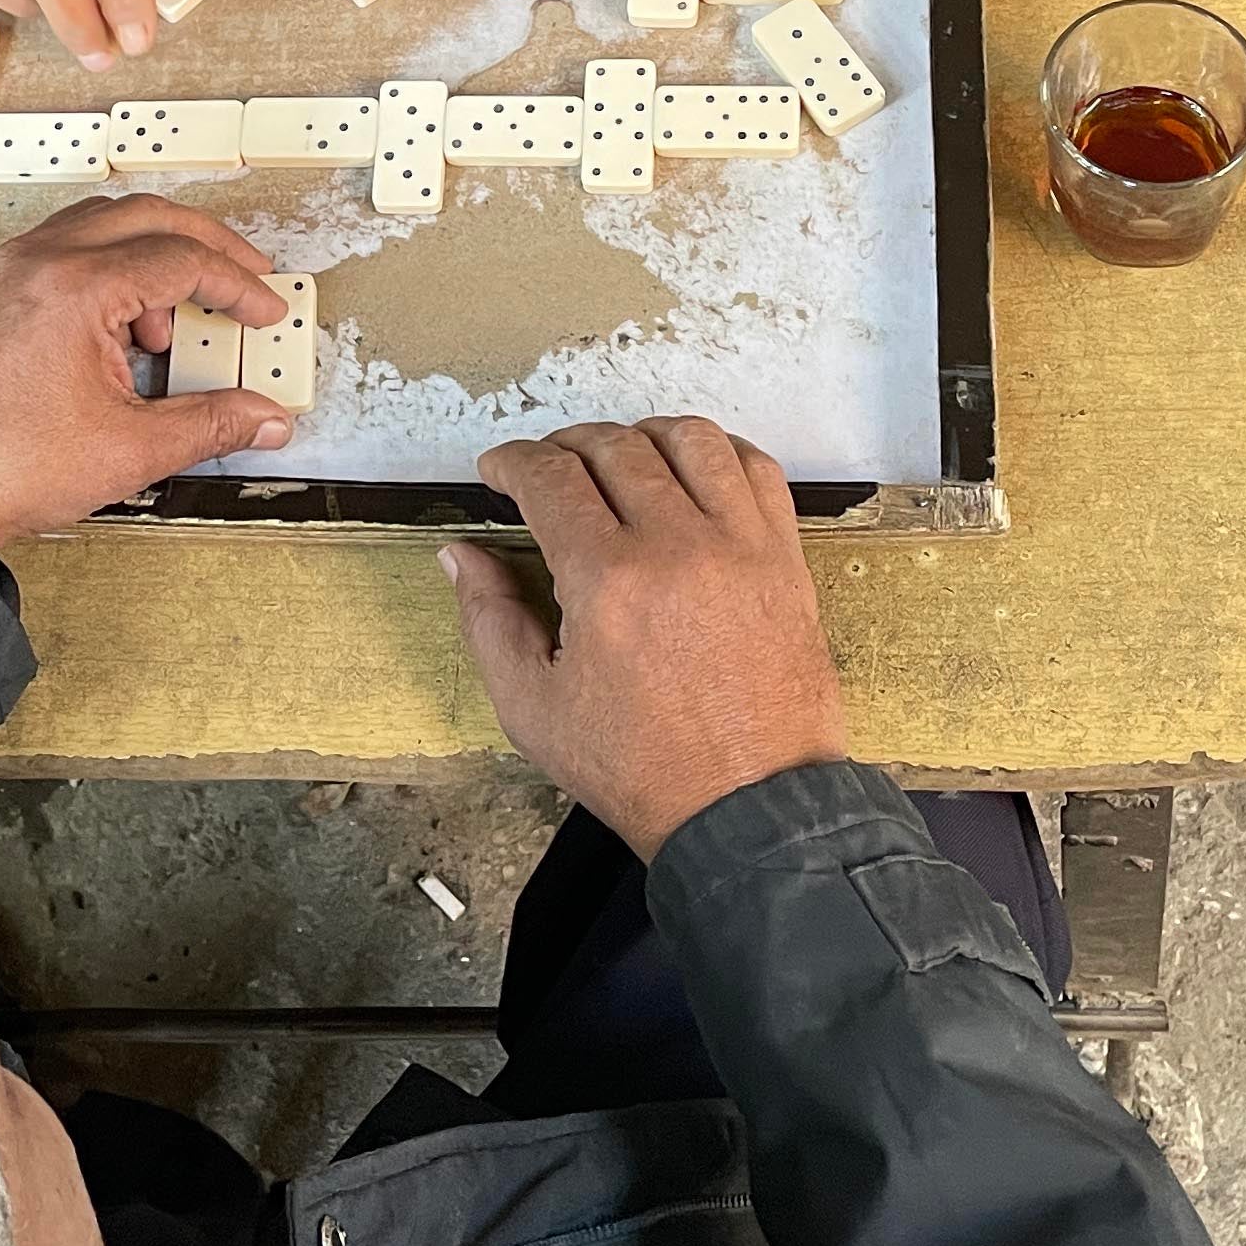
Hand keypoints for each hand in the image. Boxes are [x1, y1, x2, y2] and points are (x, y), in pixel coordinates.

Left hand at [0, 196, 292, 559]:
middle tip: (244, 279)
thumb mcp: (130, 449)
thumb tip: (265, 419)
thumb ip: (209, 424)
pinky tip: (116, 334)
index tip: (264, 311)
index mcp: (75, 287)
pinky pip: (59, 251)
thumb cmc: (4, 468)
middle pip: (144, 217)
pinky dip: (102, 272)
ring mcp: (4, 271)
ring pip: (97, 226)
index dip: (236, 284)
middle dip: (204, 245)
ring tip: (170, 330)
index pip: (180, 259)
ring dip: (149, 256)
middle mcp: (36, 261)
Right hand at [442, 418, 848, 856]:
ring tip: (618, 456)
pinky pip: (756, 469)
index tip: (499, 471)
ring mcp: (740, 546)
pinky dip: (718, 452)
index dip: (513, 461)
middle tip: (548, 469)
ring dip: (641, 435)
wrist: (748, 810)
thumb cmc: (643, 769)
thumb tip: (461, 556)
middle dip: (566, 445)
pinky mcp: (784, 560)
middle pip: (613, 447)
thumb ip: (489, 620)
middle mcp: (677, 547)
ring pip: (689, 439)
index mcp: (608, 581)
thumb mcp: (534, 709)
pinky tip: (692, 471)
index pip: (550, 476)